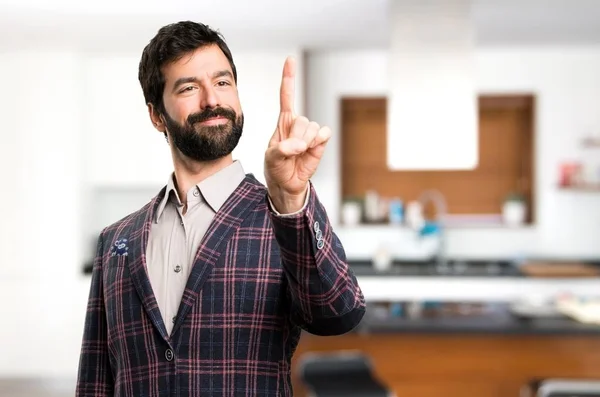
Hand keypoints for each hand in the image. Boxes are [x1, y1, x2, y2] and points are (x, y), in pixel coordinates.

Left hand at [264, 56, 331, 212]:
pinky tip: (311, 149)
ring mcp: (310, 132)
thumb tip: (300, 145)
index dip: (289, 77)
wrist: (287, 183)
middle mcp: (298, 123)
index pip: (287, 95)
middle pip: (301, 120)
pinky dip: (318, 141)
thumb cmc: (276, 167)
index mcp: (283, 121)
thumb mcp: (271, 157)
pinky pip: (323, 134)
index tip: (290, 59)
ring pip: (311, 128)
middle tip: (290, 151)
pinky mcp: (321, 141)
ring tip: (298, 153)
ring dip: (304, 143)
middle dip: (295, 138)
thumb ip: (283, 149)